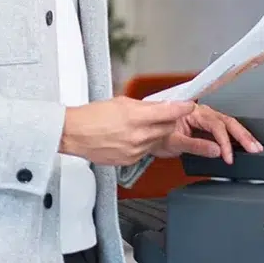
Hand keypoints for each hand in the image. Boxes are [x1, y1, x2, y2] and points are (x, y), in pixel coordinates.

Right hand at [59, 97, 196, 165]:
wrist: (74, 134)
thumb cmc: (91, 117)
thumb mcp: (119, 102)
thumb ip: (144, 106)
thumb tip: (161, 106)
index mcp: (135, 117)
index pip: (169, 112)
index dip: (182, 108)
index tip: (188, 105)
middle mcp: (137, 135)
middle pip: (167, 128)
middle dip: (167, 121)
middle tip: (158, 115)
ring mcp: (135, 150)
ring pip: (158, 140)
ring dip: (155, 133)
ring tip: (138, 127)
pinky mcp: (130, 160)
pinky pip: (146, 151)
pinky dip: (144, 144)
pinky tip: (130, 138)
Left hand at [153, 103, 262, 163]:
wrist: (146, 132)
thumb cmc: (156, 133)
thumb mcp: (174, 142)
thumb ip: (195, 146)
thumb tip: (215, 150)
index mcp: (193, 112)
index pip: (215, 125)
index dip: (224, 142)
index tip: (228, 156)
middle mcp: (201, 113)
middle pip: (227, 122)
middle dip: (243, 135)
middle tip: (255, 148)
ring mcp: (204, 119)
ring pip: (228, 125)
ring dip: (242, 136)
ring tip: (255, 147)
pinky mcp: (205, 127)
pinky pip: (224, 130)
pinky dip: (235, 138)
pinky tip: (243, 145)